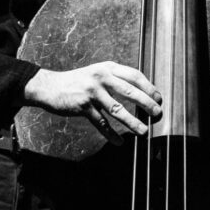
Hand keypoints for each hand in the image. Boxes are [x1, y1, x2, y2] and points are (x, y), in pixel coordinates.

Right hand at [23, 61, 162, 144]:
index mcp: (109, 67)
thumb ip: (116, 78)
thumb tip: (140, 91)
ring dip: (132, 122)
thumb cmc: (78, 81)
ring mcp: (92, 92)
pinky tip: (119, 142)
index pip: (135, 75)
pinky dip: (111, 134)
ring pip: (117, 109)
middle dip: (146, 103)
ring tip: (143, 131)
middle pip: (130, 91)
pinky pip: (101, 123)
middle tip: (157, 113)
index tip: (158, 98)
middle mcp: (102, 77)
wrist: (50, 86)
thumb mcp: (98, 72)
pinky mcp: (83, 106)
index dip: (149, 87)